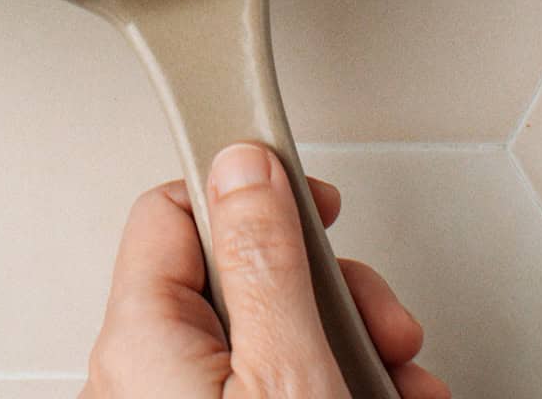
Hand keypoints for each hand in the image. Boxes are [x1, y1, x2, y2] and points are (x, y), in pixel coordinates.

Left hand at [84, 142, 447, 397]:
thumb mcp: (285, 367)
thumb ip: (263, 258)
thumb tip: (245, 164)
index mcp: (140, 339)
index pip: (177, 209)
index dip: (256, 194)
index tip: (319, 207)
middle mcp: (141, 378)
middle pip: (240, 278)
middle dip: (332, 292)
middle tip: (385, 324)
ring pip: (270, 340)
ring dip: (351, 347)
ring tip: (401, 378)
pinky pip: (272, 388)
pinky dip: (335, 384)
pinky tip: (387, 395)